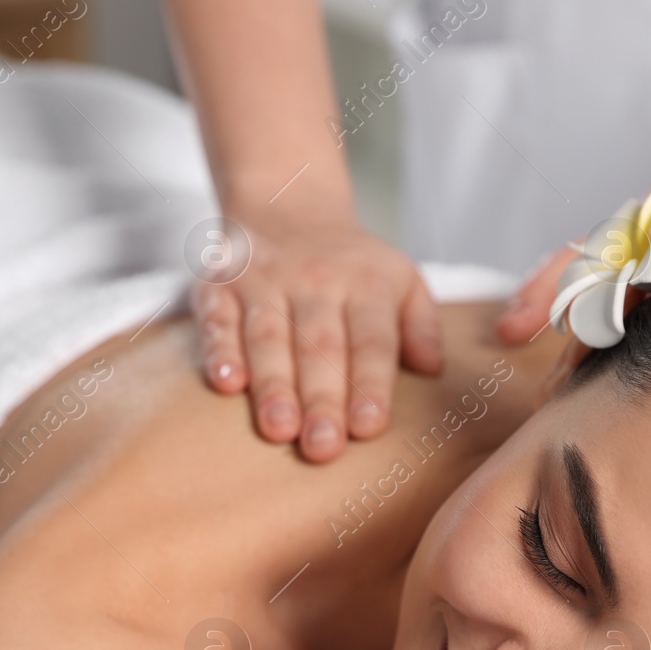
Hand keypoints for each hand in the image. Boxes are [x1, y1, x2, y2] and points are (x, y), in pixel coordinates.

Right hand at [193, 207, 441, 462]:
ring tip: (278, 429)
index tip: (367, 427)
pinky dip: (219, 349)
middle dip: (321, 399)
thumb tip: (432, 368)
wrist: (287, 202)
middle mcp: (315, 281)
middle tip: (322, 448)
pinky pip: (218, 318)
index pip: (371, 340)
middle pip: (319, 346)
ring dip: (273, 384)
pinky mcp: (220, 285)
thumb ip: (421, 324)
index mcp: (366, 284)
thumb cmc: (352, 263)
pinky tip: (226, 382)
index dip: (370, 384)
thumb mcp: (402, 279)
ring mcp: (264, 282)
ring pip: (268, 336)